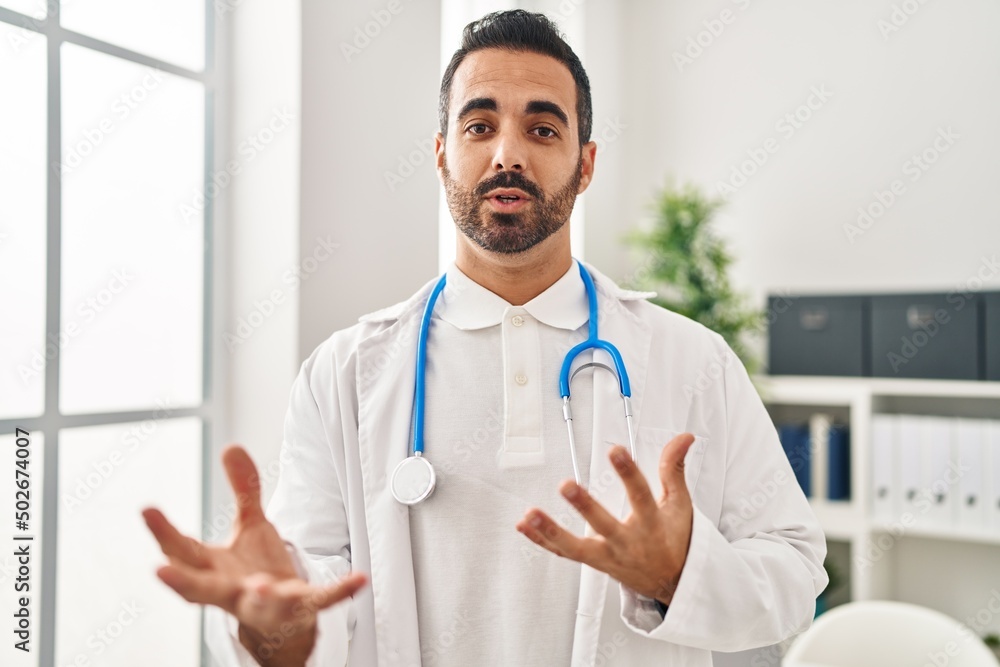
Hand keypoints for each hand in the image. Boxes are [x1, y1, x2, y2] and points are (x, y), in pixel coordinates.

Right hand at [142, 445, 365, 663]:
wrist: (284, 617)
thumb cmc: (256, 571)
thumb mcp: (250, 527)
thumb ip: (243, 490)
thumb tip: (231, 446)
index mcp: (215, 569)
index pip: (182, 552)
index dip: (163, 531)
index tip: (146, 509)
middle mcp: (234, 591)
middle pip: (202, 590)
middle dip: (182, 581)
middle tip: (160, 571)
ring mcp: (268, 603)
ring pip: (260, 603)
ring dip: (261, 595)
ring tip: (262, 584)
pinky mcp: (302, 608)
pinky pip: (322, 601)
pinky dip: (340, 591)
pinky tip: (359, 579)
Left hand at [516, 433, 694, 604]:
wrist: (672, 582)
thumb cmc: (674, 539)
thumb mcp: (679, 504)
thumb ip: (674, 468)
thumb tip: (684, 438)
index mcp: (651, 524)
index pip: (641, 495)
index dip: (629, 473)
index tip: (616, 451)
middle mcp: (628, 542)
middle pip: (604, 525)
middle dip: (585, 506)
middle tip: (566, 486)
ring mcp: (608, 556)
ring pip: (576, 548)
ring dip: (551, 531)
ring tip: (530, 514)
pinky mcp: (593, 563)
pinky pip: (563, 554)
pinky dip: (541, 541)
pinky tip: (524, 526)